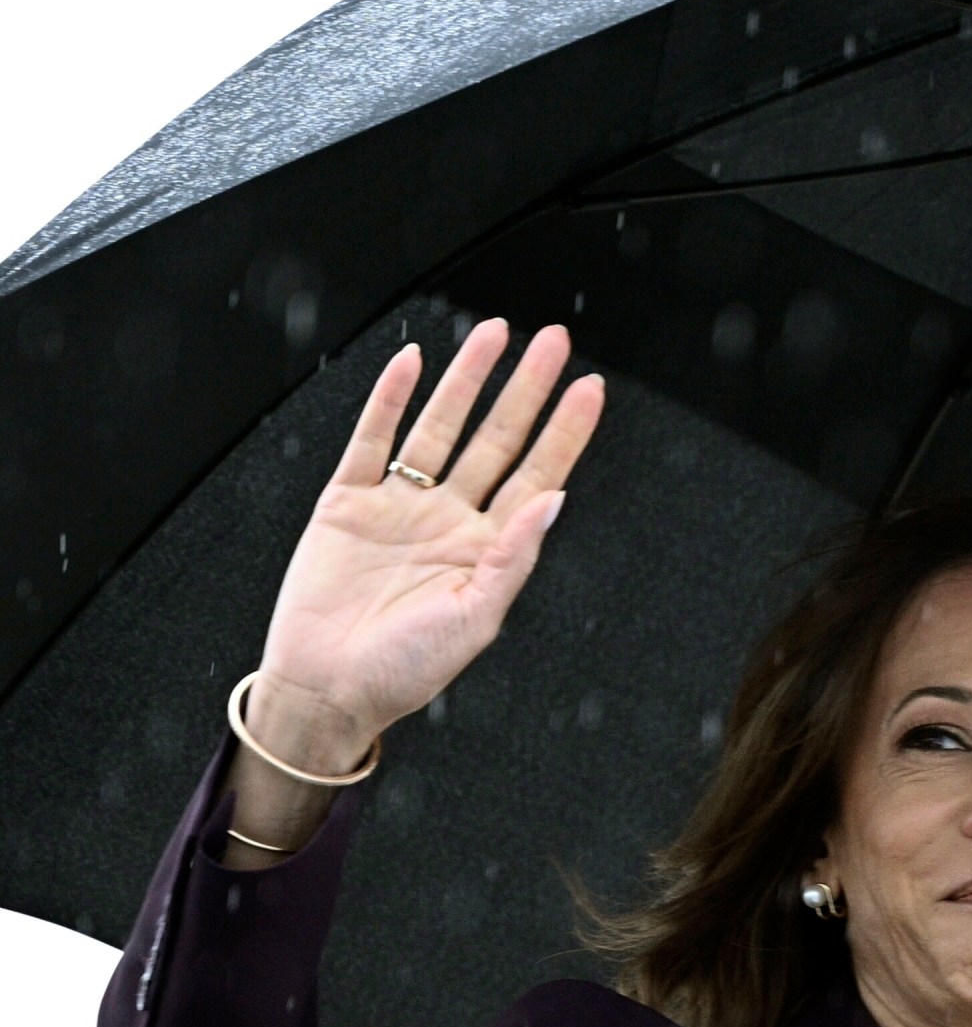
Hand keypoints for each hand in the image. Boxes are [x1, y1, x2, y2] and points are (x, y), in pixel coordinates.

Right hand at [247, 319, 604, 763]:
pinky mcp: (346, 501)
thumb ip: (514, 557)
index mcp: (486, 548)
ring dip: (467, 380)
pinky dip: (390, 400)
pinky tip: (414, 363)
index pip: (537, 474)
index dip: (564, 431)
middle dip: (526, 389)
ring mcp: (399, 505)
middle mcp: (448, 517)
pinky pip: (372, 439)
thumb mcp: (475, 619)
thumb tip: (555, 500)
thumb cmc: (404, 671)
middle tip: (553, 340)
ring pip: (440, 427)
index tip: (589, 388)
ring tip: (495, 335)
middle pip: (497, 438)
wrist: (326, 690)